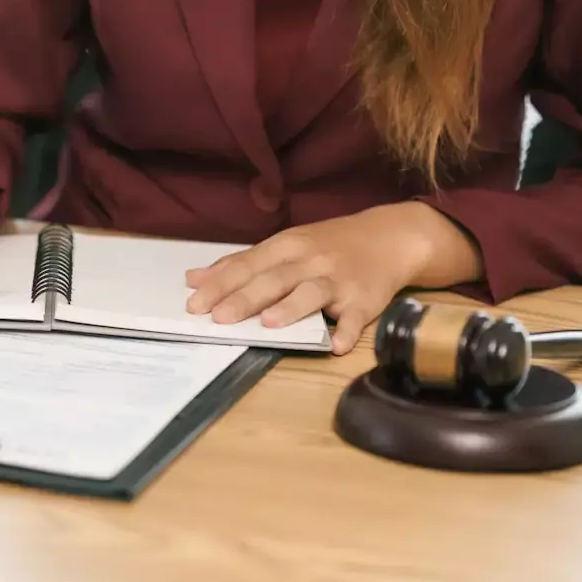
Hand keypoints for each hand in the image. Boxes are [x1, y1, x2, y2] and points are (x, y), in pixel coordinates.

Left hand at [183, 202, 482, 354]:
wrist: (389, 237)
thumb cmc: (326, 245)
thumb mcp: (283, 246)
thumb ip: (240, 264)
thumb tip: (193, 279)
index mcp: (286, 246)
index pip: (247, 265)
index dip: (220, 284)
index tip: (194, 304)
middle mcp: (309, 261)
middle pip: (274, 279)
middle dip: (245, 298)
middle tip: (218, 317)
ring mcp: (338, 280)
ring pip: (311, 293)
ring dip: (291, 308)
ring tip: (269, 324)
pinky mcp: (365, 300)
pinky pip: (356, 317)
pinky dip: (347, 331)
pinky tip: (337, 344)